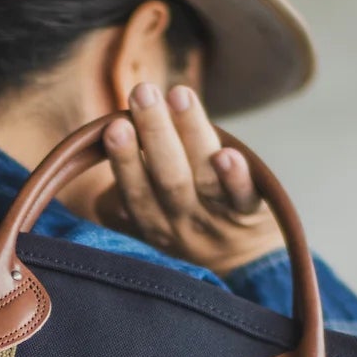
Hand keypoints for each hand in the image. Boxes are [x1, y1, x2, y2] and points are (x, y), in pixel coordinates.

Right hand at [94, 82, 283, 275]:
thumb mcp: (158, 214)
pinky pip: (244, 198)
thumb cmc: (193, 221)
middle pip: (168, 178)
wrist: (247, 265)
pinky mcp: (252, 215)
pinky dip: (236, 178)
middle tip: (142, 91)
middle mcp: (183, 222)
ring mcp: (218, 220)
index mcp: (153, 222)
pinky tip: (228, 154)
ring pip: (202, 177)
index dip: (125, 160)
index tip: (115, 125)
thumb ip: (137, 183)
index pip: (135, 191)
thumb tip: (105, 137)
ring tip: (179, 96)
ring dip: (190, 134)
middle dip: (154, 132)